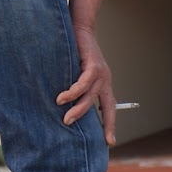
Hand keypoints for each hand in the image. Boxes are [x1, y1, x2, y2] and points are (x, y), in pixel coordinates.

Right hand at [57, 25, 114, 143]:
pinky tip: (62, 99)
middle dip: (96, 124)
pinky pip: (83, 83)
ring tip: (66, 120)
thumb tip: (64, 107)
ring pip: (90, 97)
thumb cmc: (76, 52)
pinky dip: (72, 92)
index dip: (110, 125)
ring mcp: (101, 73)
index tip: (110, 142)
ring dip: (77, 109)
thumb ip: (77, 89)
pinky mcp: (92, 64)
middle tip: (83, 137)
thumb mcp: (78, 73)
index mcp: (104, 85)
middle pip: (105, 108)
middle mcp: (105, 81)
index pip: (110, 109)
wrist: (80, 28)